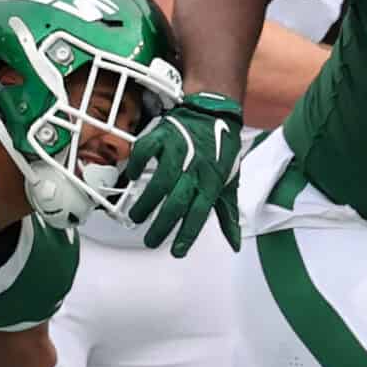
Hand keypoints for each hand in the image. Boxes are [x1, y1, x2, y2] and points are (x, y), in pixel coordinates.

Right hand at [125, 93, 245, 255]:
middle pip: (178, 202)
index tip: (177, 251)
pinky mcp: (162, 136)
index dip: (188, 234)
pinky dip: (136, 163)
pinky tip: (132, 176)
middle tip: (150, 241)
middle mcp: (195, 168)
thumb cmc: (220, 152)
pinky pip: (145, 150)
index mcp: (212, 183)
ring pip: (161, 180)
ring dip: (147, 201)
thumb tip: (234, 244)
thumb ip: (227, 214)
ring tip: (136, 216)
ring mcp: (178, 150)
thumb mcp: (229, 183)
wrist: (213, 114)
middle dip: (163, 225)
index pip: (200, 214)